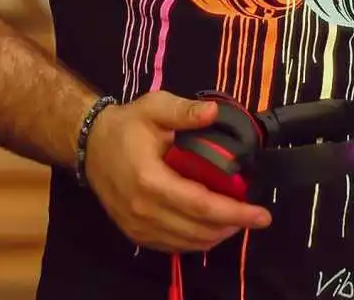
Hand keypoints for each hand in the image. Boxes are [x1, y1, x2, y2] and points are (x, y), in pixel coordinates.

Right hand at [84, 90, 272, 252]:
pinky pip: (171, 245)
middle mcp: (144, 210)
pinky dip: (195, 241)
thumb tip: (214, 112)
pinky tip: (210, 228)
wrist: (91, 144)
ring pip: (186, 242)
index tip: (262, 215)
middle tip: (256, 216)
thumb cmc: (126, 125)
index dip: (235, 212)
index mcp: (151, 180)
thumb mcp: (155, 107)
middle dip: (232, 225)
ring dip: (216, 235)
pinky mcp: (135, 233)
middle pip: (197, 229)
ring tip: (237, 220)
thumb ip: (184, 111)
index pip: (201, 204)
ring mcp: (138, 226)